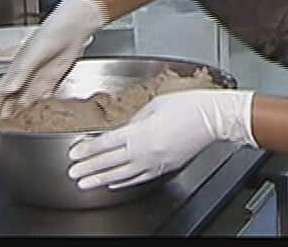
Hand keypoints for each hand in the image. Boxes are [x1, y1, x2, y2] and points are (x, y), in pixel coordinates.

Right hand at [0, 0, 108, 124]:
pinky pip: (43, 98)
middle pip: (10, 102)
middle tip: (0, 135)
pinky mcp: (53, 79)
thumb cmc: (52, 32)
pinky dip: (40, 109)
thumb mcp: (33, 54)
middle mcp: (24, 77)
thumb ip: (21, 72)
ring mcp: (39, 79)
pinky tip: (41, 119)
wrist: (74, 25)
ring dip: (22, 116)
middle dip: (4, 118)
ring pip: (26, 102)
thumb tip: (9, 90)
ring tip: (18, 133)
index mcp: (15, 70)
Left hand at [67, 89, 256, 190]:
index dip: (87, 149)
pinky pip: (138, 178)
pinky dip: (123, 182)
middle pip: (109, 162)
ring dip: (101, 179)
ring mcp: (155, 163)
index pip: (105, 144)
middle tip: (73, 172)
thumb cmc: (189, 105)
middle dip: (88, 168)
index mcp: (140, 132)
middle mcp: (145, 151)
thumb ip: (135, 119)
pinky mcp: (165, 168)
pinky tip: (114, 183)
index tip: (74, 153)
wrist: (214, 118)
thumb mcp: (155, 104)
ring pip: (121, 175)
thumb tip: (122, 130)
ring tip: (86, 183)